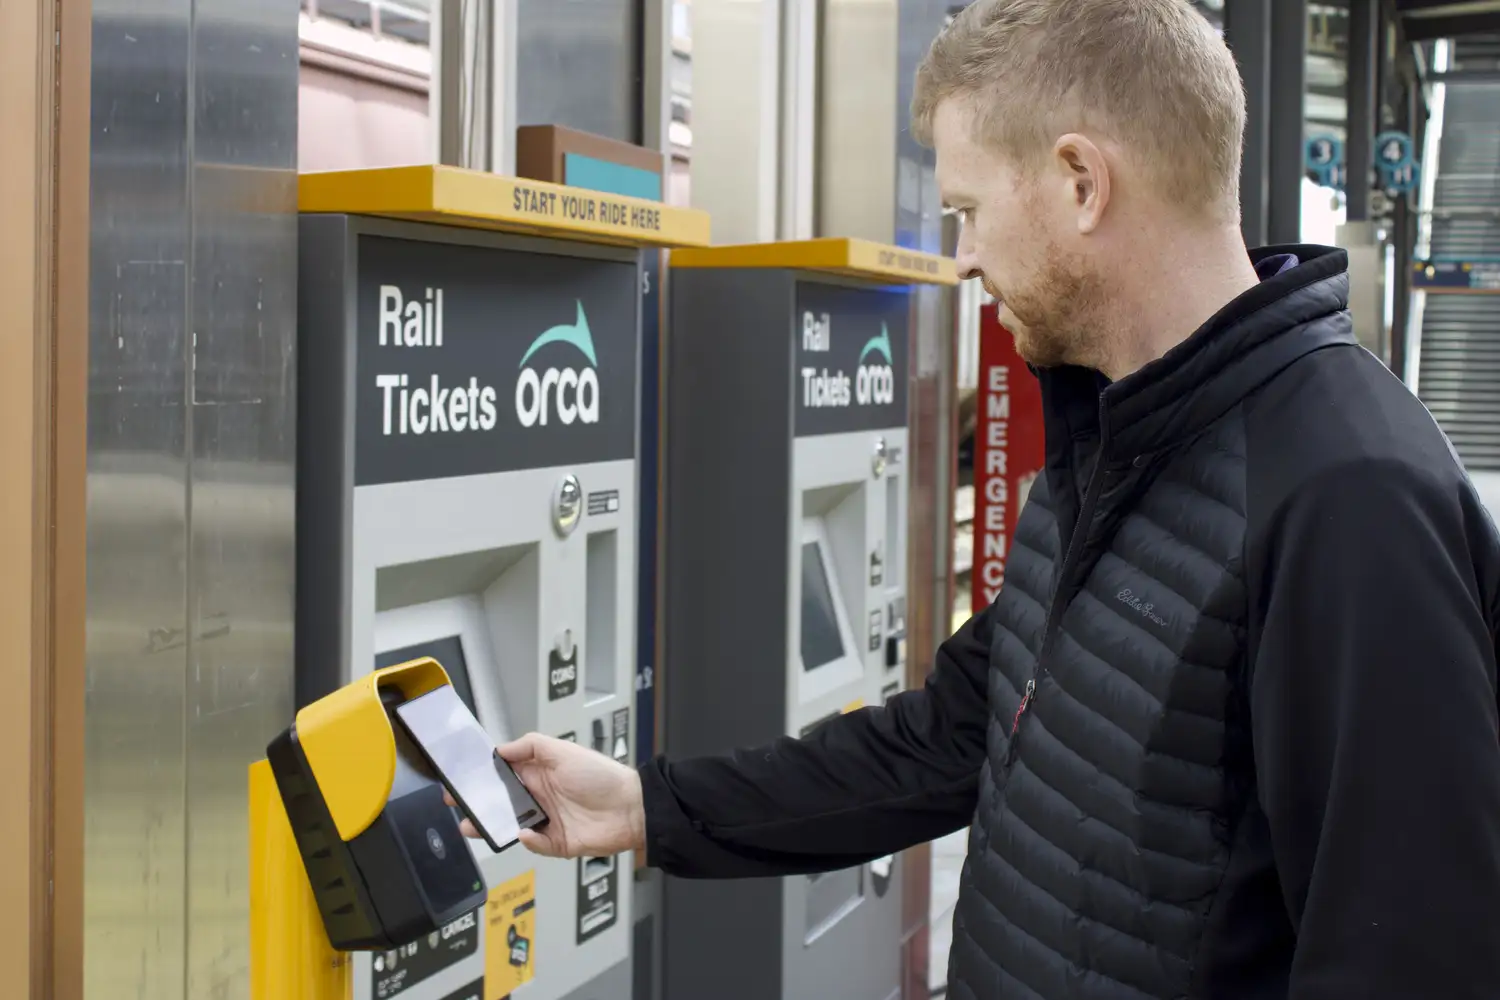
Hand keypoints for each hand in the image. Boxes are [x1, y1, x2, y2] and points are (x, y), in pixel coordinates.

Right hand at [445, 732, 645, 858]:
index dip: (483, 777)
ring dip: (492, 827)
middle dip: (479, 804)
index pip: (504, 774)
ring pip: (511, 826)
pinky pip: (534, 845)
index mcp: (540, 773)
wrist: (632, 808)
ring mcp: (547, 821)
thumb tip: (500, 749)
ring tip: (473, 826)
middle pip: (502, 803)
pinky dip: (528, 841)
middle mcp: (540, 797)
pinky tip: (525, 833)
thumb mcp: (564, 750)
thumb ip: (530, 747)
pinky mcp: (556, 843)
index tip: (463, 778)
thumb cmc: (602, 776)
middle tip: (457, 804)